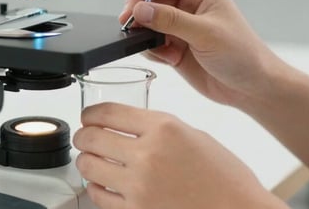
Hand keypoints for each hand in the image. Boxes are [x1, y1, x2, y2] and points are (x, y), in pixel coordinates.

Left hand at [73, 103, 286, 208]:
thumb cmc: (224, 176)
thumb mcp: (192, 134)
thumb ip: (158, 127)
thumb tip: (126, 126)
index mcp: (164, 128)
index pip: (108, 112)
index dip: (90, 113)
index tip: (88, 116)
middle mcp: (148, 154)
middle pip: (92, 137)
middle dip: (83, 136)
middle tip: (85, 137)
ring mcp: (140, 186)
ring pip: (89, 166)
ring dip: (86, 161)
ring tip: (92, 159)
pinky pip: (99, 196)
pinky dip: (95, 187)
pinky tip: (101, 183)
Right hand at [120, 0, 278, 105]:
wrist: (251, 87)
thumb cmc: (242, 54)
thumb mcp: (205, 33)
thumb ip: (170, 20)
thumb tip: (140, 8)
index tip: (130, 10)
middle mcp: (188, 5)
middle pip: (150, 1)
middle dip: (140, 16)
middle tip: (131, 29)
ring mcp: (180, 27)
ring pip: (147, 24)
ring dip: (147, 37)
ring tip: (161, 49)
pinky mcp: (175, 47)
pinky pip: (151, 44)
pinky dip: (153, 52)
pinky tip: (169, 59)